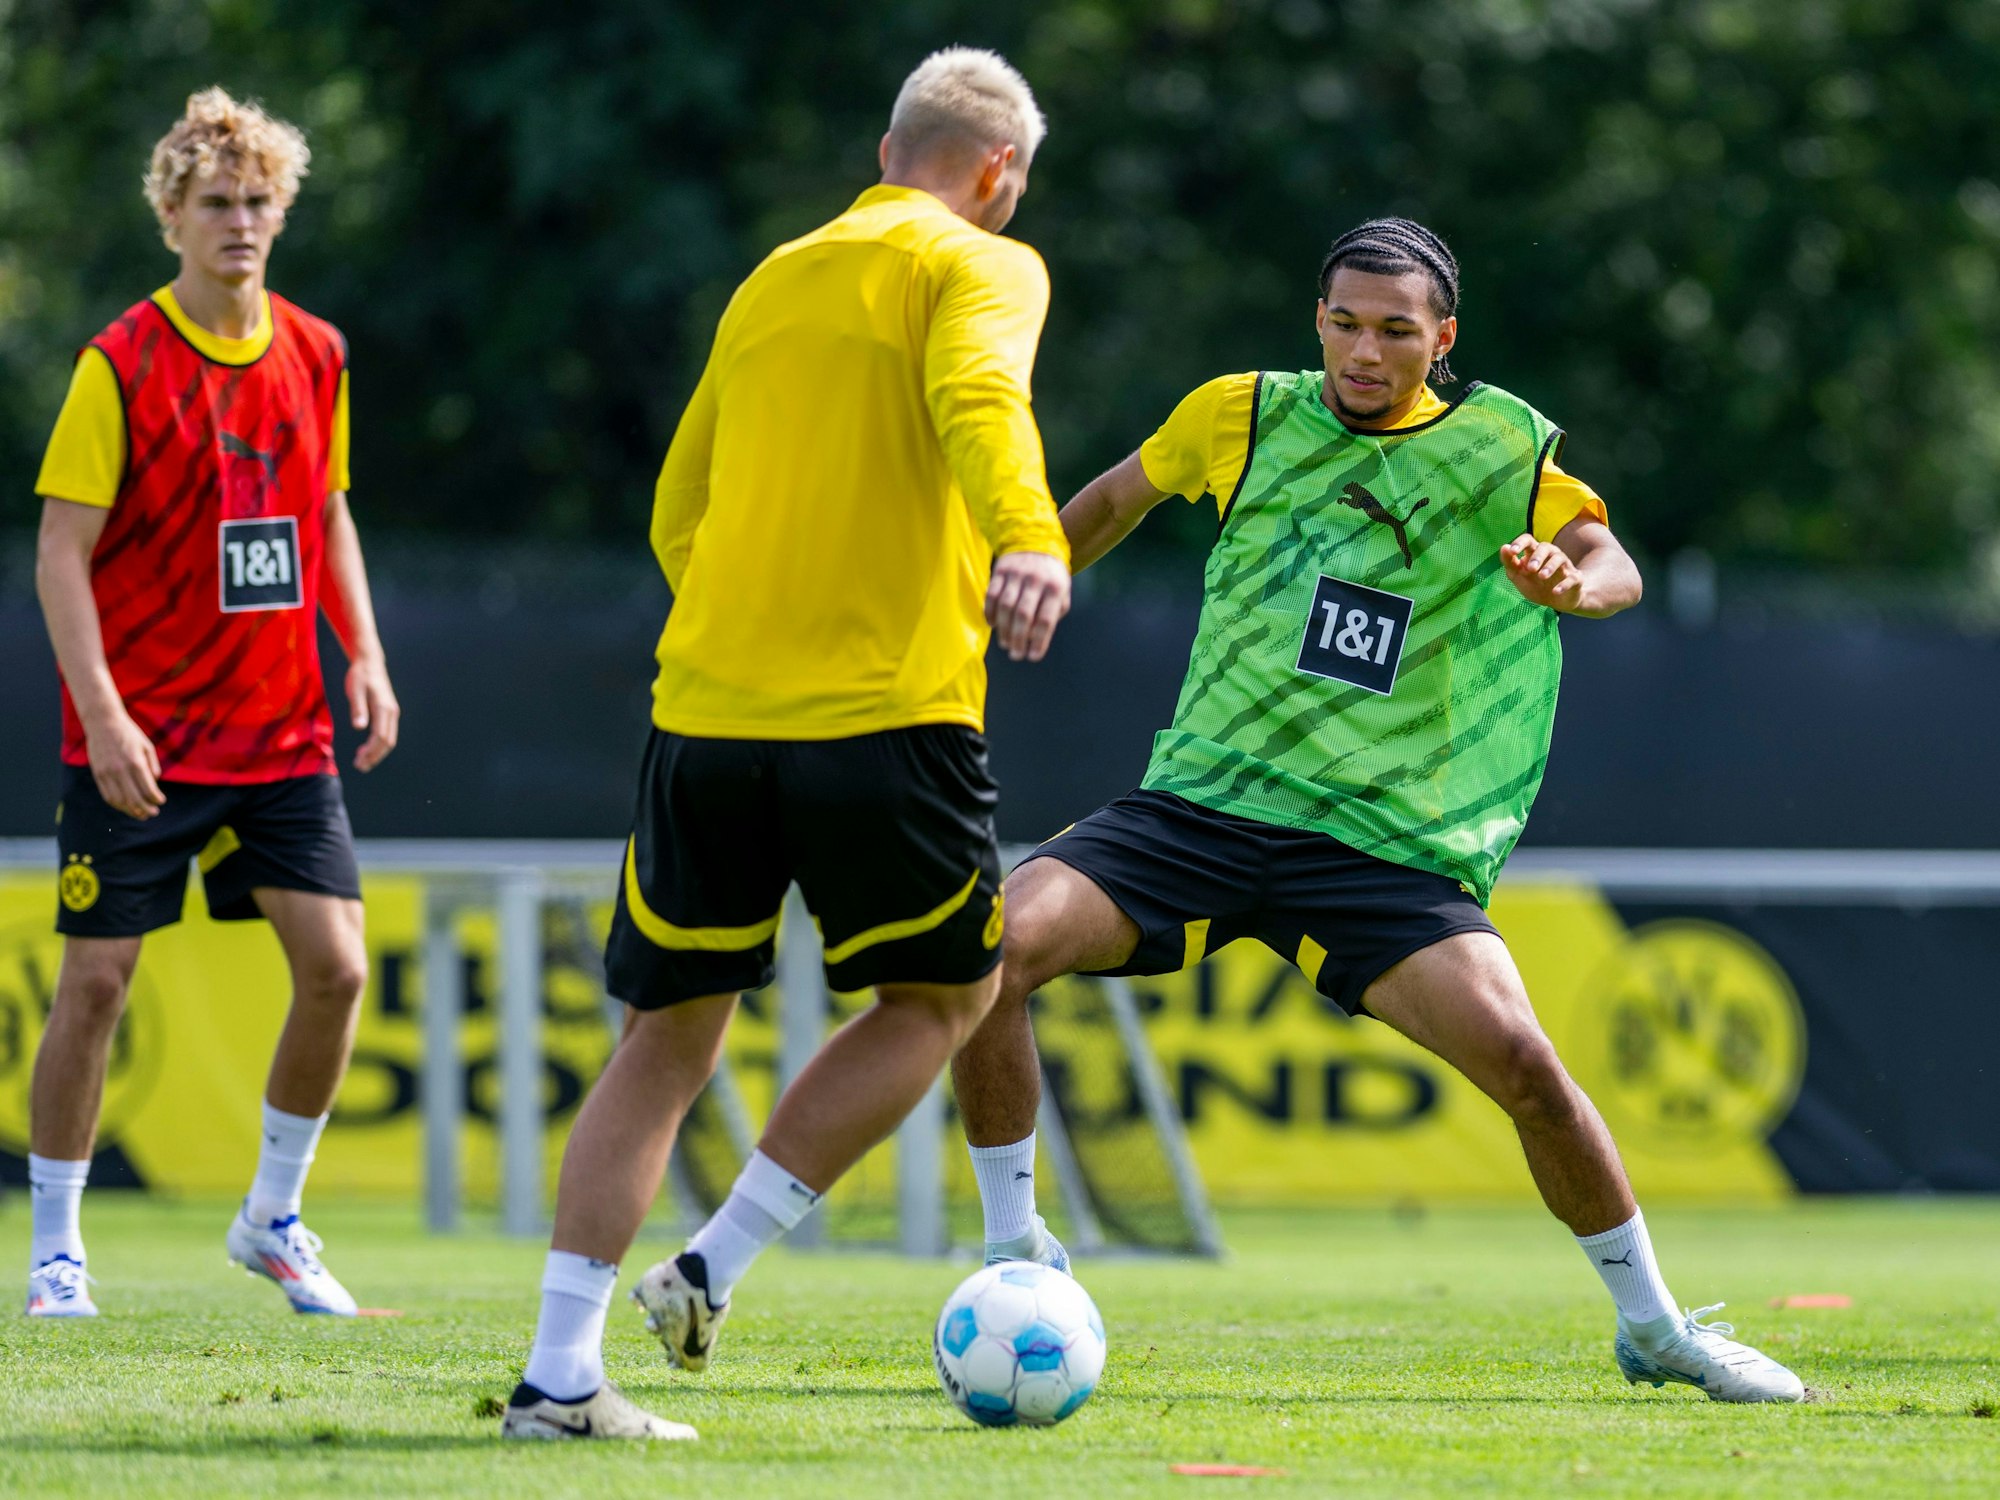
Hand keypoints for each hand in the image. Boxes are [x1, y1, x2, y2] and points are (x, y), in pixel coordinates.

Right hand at [84, 706, 164, 819]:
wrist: (103, 723)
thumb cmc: (129, 734)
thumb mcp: (147, 746)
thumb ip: (152, 766)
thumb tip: (155, 783)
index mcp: (136, 763)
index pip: (148, 789)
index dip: (156, 799)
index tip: (161, 801)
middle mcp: (121, 770)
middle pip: (134, 799)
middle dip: (146, 809)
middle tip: (153, 813)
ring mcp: (107, 773)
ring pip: (120, 801)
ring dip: (131, 811)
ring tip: (141, 814)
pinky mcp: (98, 774)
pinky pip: (107, 795)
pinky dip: (118, 804)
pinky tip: (126, 807)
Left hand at [345, 655, 400, 771]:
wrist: (369, 662)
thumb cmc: (360, 675)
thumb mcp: (354, 690)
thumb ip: (358, 708)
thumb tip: (359, 727)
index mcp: (383, 708)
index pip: (380, 736)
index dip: (371, 752)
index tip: (359, 761)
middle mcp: (391, 712)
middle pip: (387, 741)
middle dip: (375, 756)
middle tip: (360, 766)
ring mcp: (392, 712)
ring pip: (389, 739)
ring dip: (377, 752)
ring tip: (362, 761)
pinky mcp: (388, 712)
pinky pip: (387, 733)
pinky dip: (378, 744)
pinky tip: (365, 748)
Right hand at [985, 549, 1071, 661]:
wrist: (1034, 540)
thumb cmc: (1050, 576)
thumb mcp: (1062, 592)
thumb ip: (1054, 614)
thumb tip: (1035, 637)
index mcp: (1055, 588)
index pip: (1046, 620)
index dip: (1039, 641)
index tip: (1033, 656)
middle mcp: (1035, 580)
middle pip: (1023, 615)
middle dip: (1018, 639)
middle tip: (1016, 654)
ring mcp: (1016, 574)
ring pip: (1006, 607)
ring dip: (1004, 629)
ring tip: (1006, 643)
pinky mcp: (1000, 571)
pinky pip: (991, 595)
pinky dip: (990, 613)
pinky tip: (993, 625)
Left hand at [1501, 534, 1585, 611]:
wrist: (1557, 601)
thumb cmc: (1536, 585)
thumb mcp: (1518, 576)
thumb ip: (1510, 564)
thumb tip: (1504, 547)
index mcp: (1535, 553)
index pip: (1528, 540)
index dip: (1520, 543)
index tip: (1512, 551)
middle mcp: (1551, 556)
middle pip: (1546, 546)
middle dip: (1537, 556)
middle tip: (1531, 569)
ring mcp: (1564, 566)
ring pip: (1560, 558)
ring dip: (1550, 566)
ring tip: (1542, 576)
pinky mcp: (1575, 579)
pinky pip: (1573, 578)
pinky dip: (1564, 584)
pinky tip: (1555, 591)